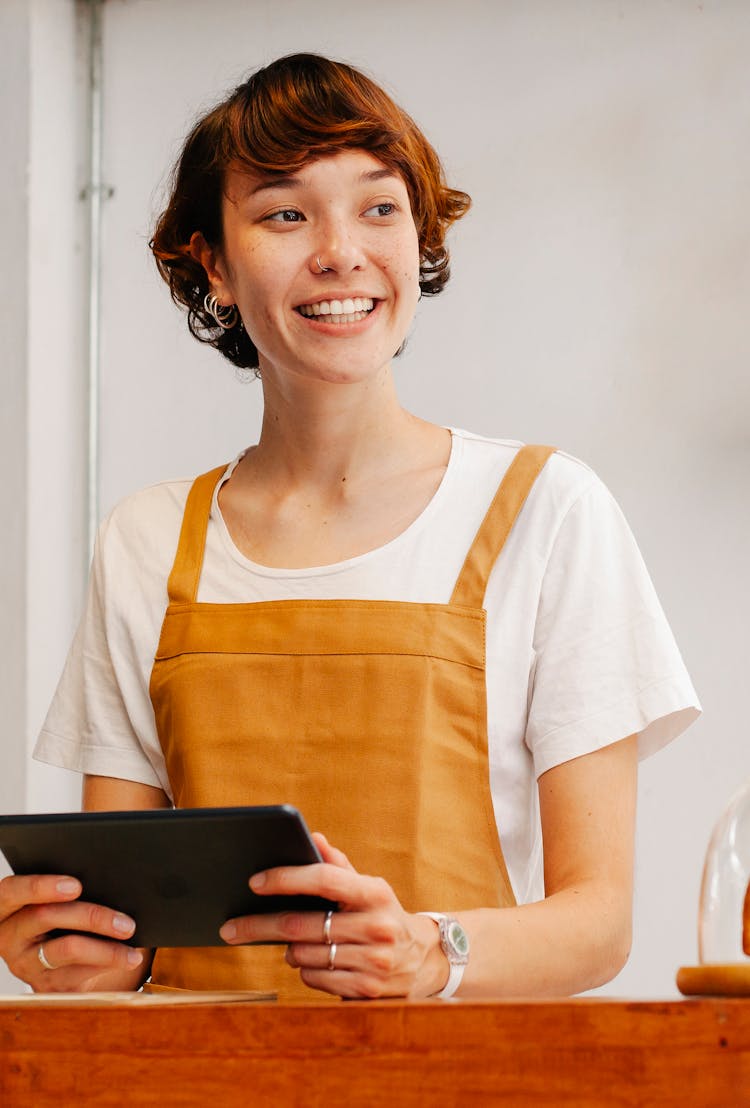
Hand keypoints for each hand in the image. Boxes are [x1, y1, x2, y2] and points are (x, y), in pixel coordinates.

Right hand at [0, 874, 146, 992]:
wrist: (58, 960)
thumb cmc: (61, 917)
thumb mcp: (54, 901)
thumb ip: (66, 892)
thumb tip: (107, 882)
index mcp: (7, 907)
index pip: (13, 891)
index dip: (42, 887)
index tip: (76, 886)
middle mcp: (10, 936)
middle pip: (45, 918)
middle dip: (90, 916)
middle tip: (124, 921)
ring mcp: (25, 963)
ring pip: (67, 949)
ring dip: (106, 947)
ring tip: (131, 938)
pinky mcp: (43, 984)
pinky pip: (76, 973)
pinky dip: (106, 962)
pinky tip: (127, 956)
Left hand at [219, 833, 447, 998]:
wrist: (424, 959)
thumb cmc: (382, 914)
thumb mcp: (368, 888)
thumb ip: (338, 866)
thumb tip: (313, 838)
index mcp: (376, 893)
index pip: (325, 879)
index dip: (286, 878)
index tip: (254, 882)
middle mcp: (378, 927)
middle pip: (302, 925)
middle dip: (259, 924)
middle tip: (231, 926)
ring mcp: (374, 962)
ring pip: (303, 955)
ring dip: (289, 949)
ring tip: (293, 942)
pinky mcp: (366, 991)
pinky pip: (314, 979)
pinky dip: (305, 970)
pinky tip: (315, 961)